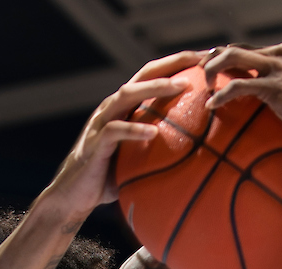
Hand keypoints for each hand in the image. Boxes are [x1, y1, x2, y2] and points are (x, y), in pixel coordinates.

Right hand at [46, 51, 203, 215]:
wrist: (74, 196)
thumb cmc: (110, 178)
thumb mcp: (139, 159)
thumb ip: (161, 150)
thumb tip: (200, 156)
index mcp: (125, 107)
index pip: (152, 76)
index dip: (178, 64)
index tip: (208, 59)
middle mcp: (112, 108)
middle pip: (143, 75)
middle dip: (172, 65)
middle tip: (201, 61)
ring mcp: (101, 122)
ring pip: (127, 94)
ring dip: (155, 88)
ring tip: (182, 87)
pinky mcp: (94, 144)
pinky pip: (114, 131)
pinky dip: (134, 129)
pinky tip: (153, 132)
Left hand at [203, 36, 281, 159]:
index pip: (259, 49)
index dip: (239, 58)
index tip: (226, 70)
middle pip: (240, 48)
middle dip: (217, 59)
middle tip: (205, 73)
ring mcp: (278, 67)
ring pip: (232, 57)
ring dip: (213, 68)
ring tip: (206, 84)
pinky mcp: (273, 86)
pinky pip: (237, 86)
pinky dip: (221, 95)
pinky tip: (211, 106)